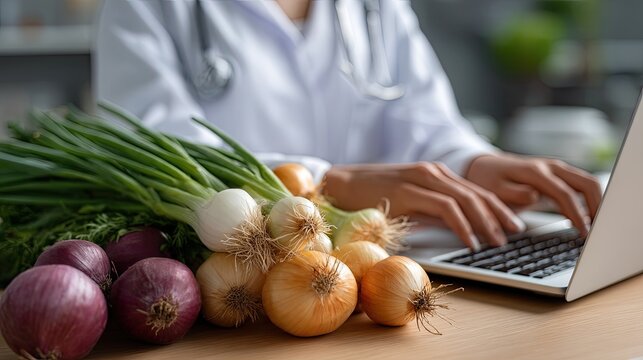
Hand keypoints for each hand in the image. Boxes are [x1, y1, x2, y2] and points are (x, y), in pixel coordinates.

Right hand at [322, 162, 525, 249]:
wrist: (339, 185)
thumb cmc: (371, 197)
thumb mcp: (408, 203)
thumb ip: (431, 211)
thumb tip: (455, 230)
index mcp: (435, 174)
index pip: (475, 190)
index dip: (498, 207)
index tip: (513, 224)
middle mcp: (433, 172)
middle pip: (477, 192)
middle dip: (501, 214)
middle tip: (516, 233)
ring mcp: (422, 179)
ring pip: (466, 199)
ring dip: (486, 222)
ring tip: (498, 241)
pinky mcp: (410, 190)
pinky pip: (446, 208)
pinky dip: (462, 225)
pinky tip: (470, 240)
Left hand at [465, 153, 601, 234]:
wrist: (484, 167)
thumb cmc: (488, 180)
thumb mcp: (495, 189)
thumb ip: (514, 193)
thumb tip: (535, 196)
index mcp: (535, 171)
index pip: (565, 193)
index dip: (577, 214)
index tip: (584, 232)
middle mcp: (550, 167)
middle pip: (586, 183)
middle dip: (598, 206)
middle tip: (599, 230)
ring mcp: (556, 170)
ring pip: (587, 183)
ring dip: (597, 203)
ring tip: (597, 227)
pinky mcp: (558, 176)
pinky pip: (580, 186)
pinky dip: (589, 201)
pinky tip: (588, 219)